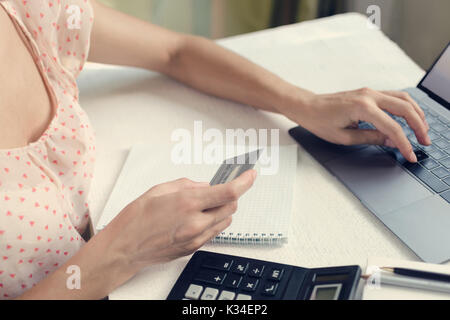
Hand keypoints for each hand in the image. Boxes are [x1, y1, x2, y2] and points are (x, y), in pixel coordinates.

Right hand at [103, 170, 255, 273]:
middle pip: (231, 206)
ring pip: (225, 220)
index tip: (251, 175)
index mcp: (187, 202)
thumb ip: (187, 185)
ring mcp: (196, 238)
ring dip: (222, 210)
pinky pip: (214, 232)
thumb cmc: (136, 219)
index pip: (228, 192)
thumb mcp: (160, 190)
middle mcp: (196, 222)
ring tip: (204, 205)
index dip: (245, 182)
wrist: (125, 248)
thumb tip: (205, 186)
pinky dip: (213, 222)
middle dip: (230, 195)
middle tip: (219, 189)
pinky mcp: (194, 248)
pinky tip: (197, 218)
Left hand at [285, 88, 429, 162]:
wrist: (307, 106)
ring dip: (416, 113)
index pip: (392, 127)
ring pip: (403, 98)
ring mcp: (369, 91)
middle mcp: (369, 96)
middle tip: (424, 142)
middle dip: (419, 126)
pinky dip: (406, 106)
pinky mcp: (368, 92)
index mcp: (362, 108)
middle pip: (405, 108)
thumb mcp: (344, 137)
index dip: (404, 143)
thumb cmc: (319, 121)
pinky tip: (410, 117)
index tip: (411, 155)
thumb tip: (393, 142)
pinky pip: (394, 96)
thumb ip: (371, 139)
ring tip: (422, 130)